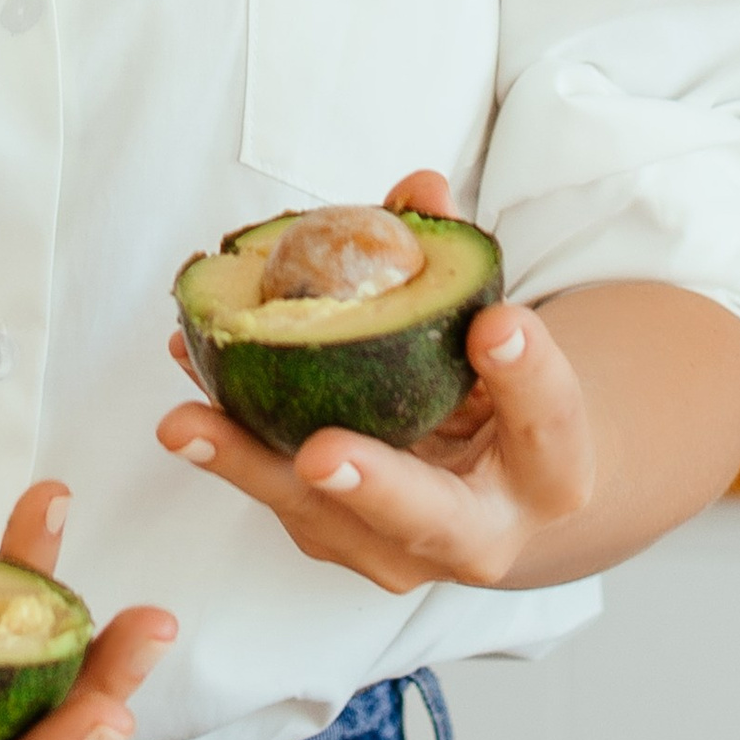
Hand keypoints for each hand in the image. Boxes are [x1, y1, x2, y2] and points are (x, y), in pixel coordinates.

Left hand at [156, 170, 591, 591]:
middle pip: (424, 515)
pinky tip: (190, 379)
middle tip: (319, 455)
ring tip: (187, 421)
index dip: (527, 376)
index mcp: (552, 474)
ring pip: (320, 517)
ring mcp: (397, 551)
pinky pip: (273, 489)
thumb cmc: (498, 392)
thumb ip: (458, 268)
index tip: (497, 322)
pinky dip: (228, 437)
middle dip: (369, 483)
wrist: (492, 483)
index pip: (550, 424)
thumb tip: (420, 189)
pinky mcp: (334, 537)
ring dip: (248, 463)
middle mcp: (480, 534)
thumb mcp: (502, 335)